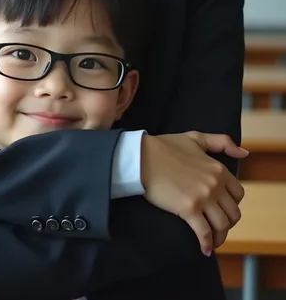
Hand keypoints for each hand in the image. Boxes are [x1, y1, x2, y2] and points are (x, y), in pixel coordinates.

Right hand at [141, 131, 247, 255]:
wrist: (142, 157)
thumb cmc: (166, 147)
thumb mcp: (196, 138)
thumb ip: (222, 142)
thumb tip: (244, 153)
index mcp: (219, 169)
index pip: (238, 194)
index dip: (231, 204)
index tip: (222, 209)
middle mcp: (215, 184)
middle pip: (233, 213)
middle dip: (227, 223)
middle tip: (216, 227)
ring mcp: (203, 197)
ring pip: (222, 225)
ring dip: (219, 237)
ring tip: (212, 241)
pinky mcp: (189, 209)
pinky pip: (205, 232)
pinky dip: (207, 244)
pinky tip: (204, 250)